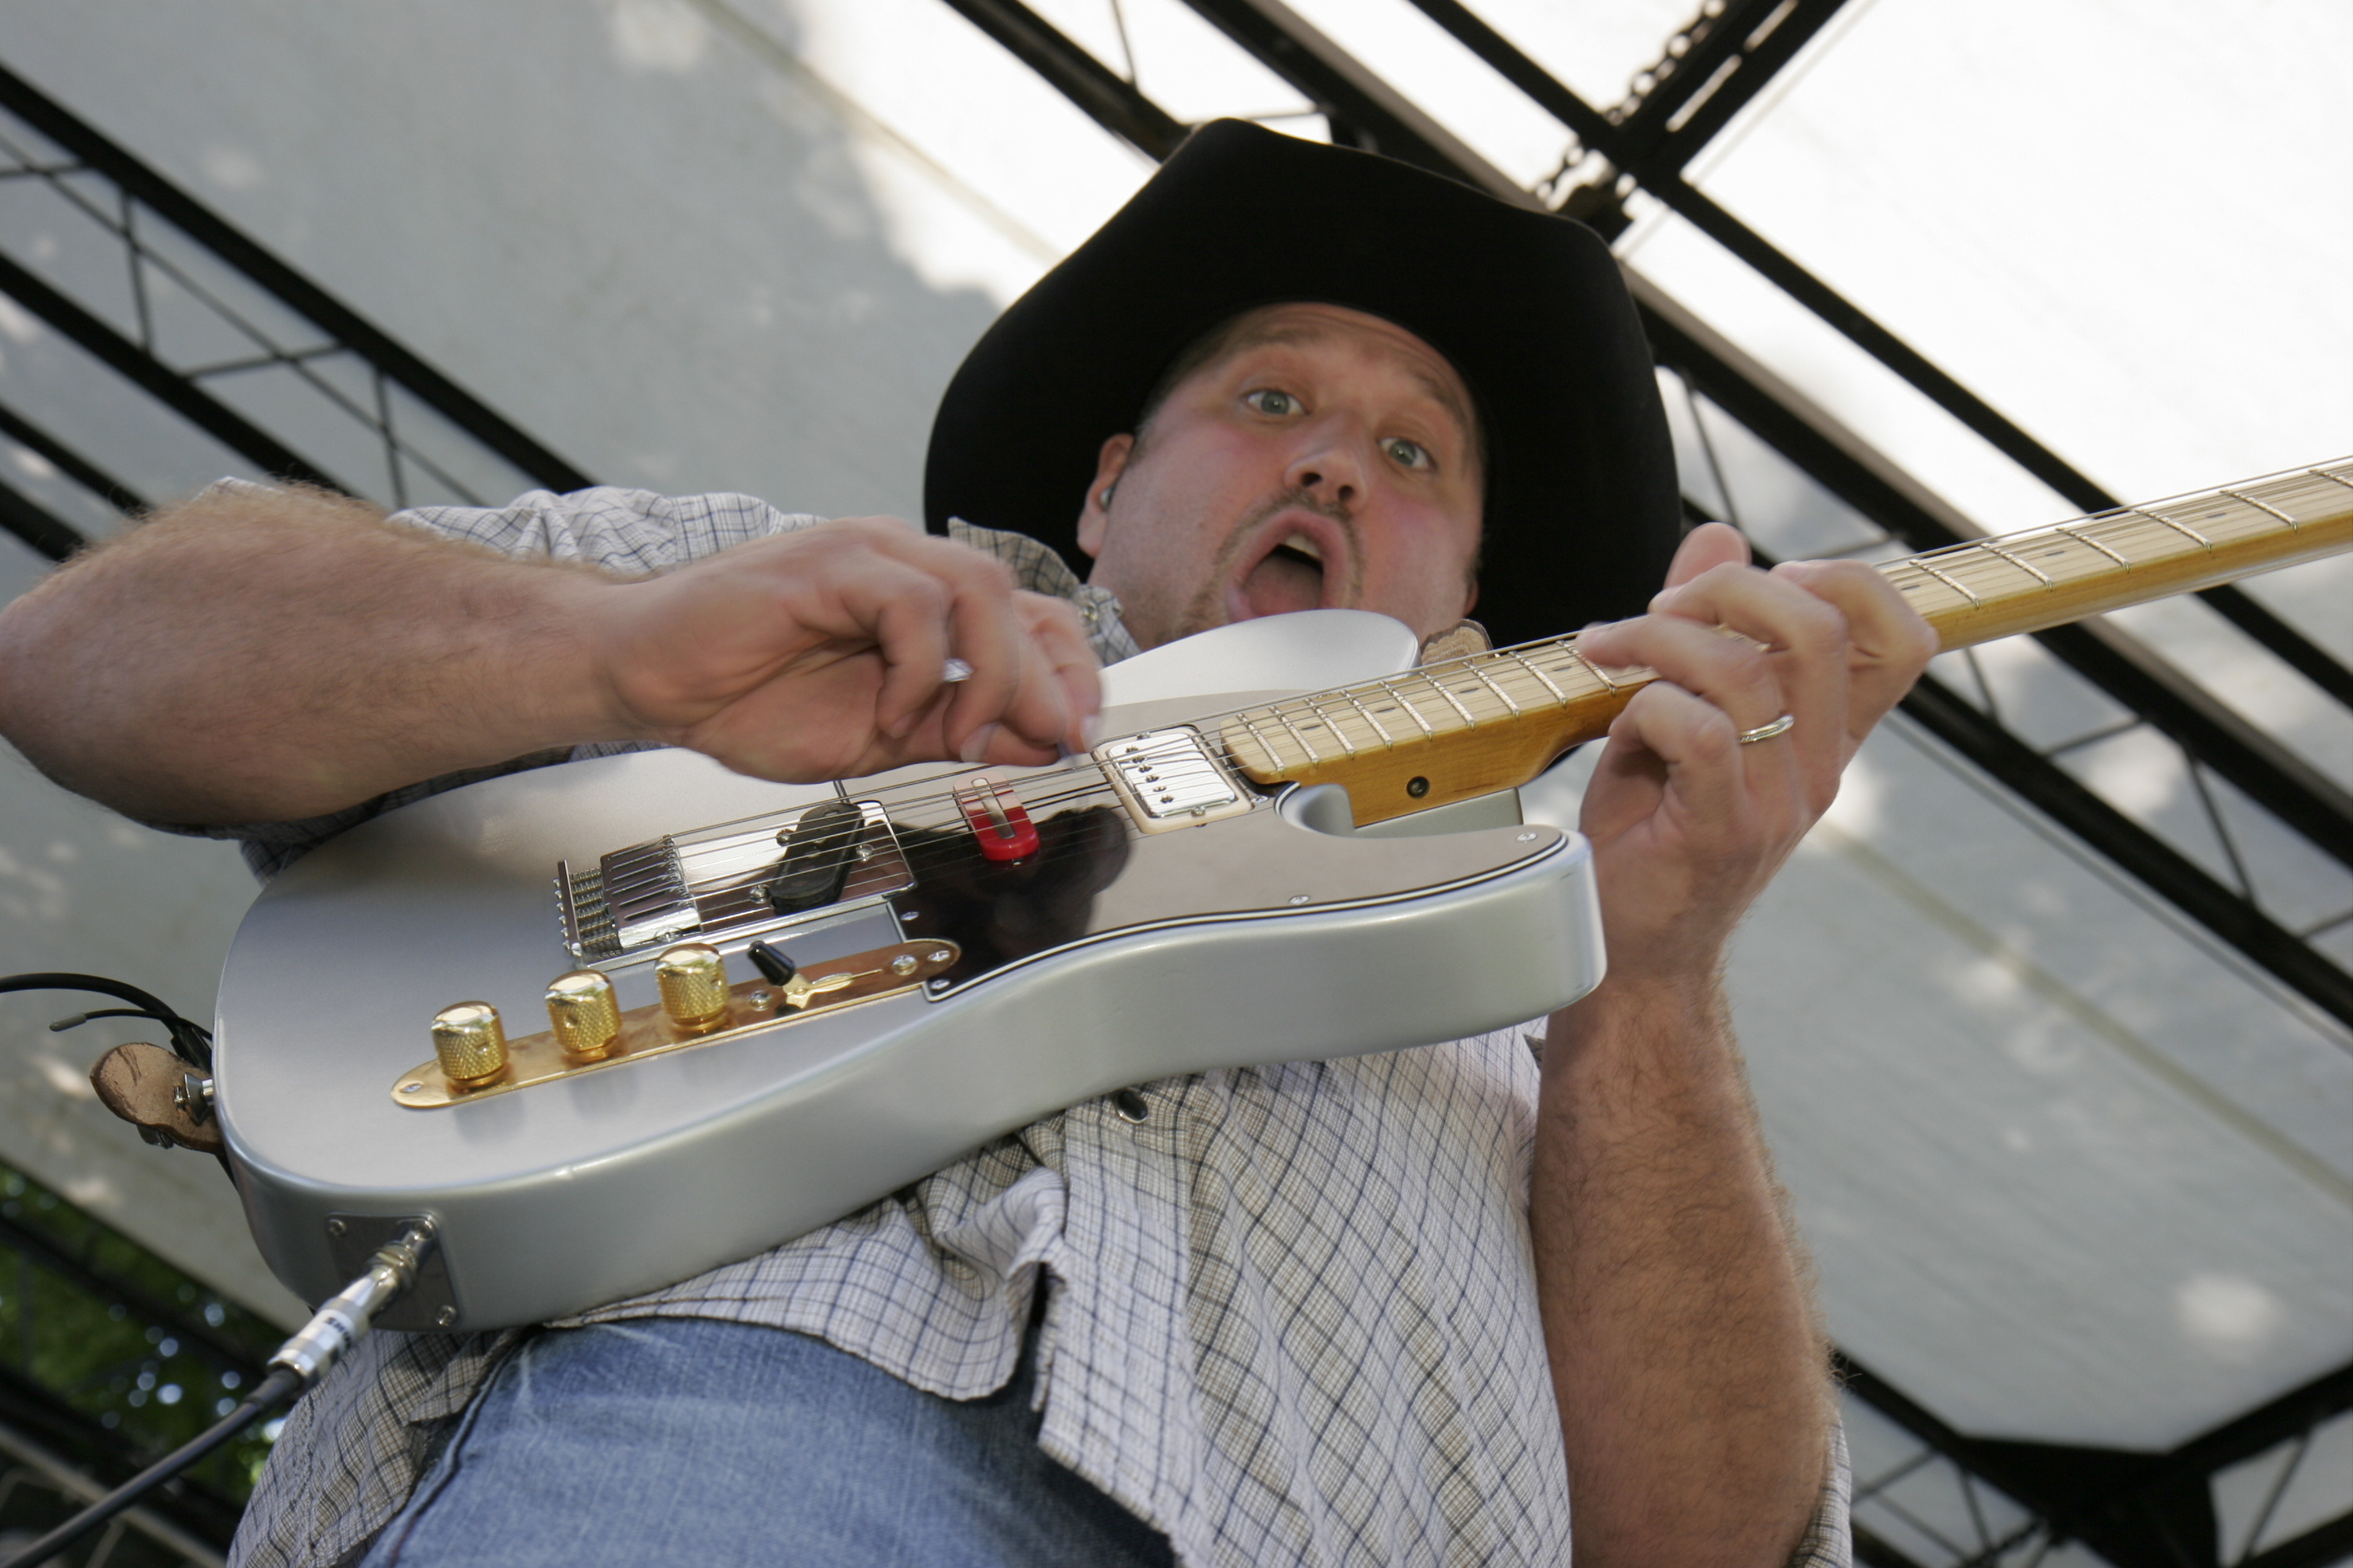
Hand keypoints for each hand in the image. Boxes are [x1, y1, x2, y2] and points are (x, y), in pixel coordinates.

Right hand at [590, 518, 1100, 781]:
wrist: (651, 679)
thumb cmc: (744, 698)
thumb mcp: (878, 739)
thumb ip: (957, 733)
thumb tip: (1043, 744)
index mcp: (924, 601)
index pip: (1031, 615)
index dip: (1070, 672)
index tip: (1079, 735)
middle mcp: (906, 563)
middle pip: (1018, 601)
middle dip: (1045, 683)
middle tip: (1042, 743)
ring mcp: (868, 554)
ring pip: (979, 590)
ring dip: (987, 676)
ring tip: (955, 736)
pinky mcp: (829, 561)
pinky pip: (913, 604)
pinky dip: (920, 671)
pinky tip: (892, 714)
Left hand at [1572, 523, 1935, 987]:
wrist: (1628, 951)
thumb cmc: (1650, 832)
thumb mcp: (1678, 713)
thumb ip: (1702, 627)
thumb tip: (1718, 532)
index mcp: (1823, 736)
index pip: (1903, 640)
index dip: (1849, 580)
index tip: (1764, 576)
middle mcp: (1817, 767)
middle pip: (1823, 629)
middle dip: (1732, 587)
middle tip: (1661, 607)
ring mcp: (1776, 802)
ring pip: (1743, 672)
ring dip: (1657, 640)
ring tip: (1607, 650)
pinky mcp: (1724, 831)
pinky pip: (1699, 732)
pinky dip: (1647, 707)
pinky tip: (1620, 727)